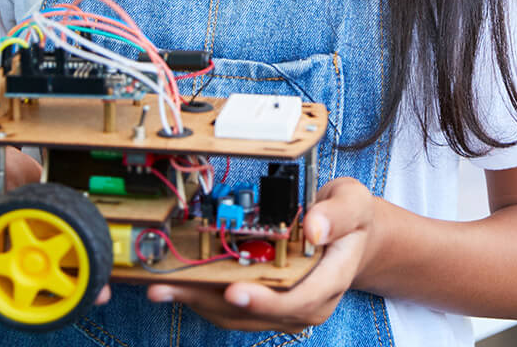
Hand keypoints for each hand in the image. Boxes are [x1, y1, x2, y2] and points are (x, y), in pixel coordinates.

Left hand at [145, 177, 377, 332]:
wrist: (353, 235)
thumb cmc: (351, 219)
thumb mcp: (353, 203)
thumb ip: (337, 214)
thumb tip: (315, 227)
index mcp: (329, 281)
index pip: (297, 301)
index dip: (264, 301)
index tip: (234, 291)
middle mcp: (305, 302)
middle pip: (255, 311)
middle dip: (211, 300)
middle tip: (172, 286)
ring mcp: (284, 306)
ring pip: (237, 313)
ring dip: (197, 300)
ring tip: (162, 286)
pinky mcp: (266, 300)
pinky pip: (232, 304)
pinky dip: (203, 294)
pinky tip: (177, 282)